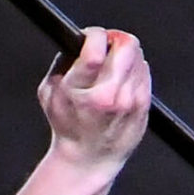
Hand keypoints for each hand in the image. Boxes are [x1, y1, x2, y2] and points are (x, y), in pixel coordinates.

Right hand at [37, 26, 151, 175]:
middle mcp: (109, 95)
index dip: (94, 35)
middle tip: (107, 46)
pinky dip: (133, 70)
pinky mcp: (144, 105)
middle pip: (127, 45)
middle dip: (115, 40)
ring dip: (125, 55)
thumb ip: (62, 63)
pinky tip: (121, 83)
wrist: (88, 159)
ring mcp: (130, 100)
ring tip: (112, 68)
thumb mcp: (49, 94)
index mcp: (81, 91)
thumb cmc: (67, 127)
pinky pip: (144, 71)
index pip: (96, 45)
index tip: (90, 39)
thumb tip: (78, 41)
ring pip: (137, 55)